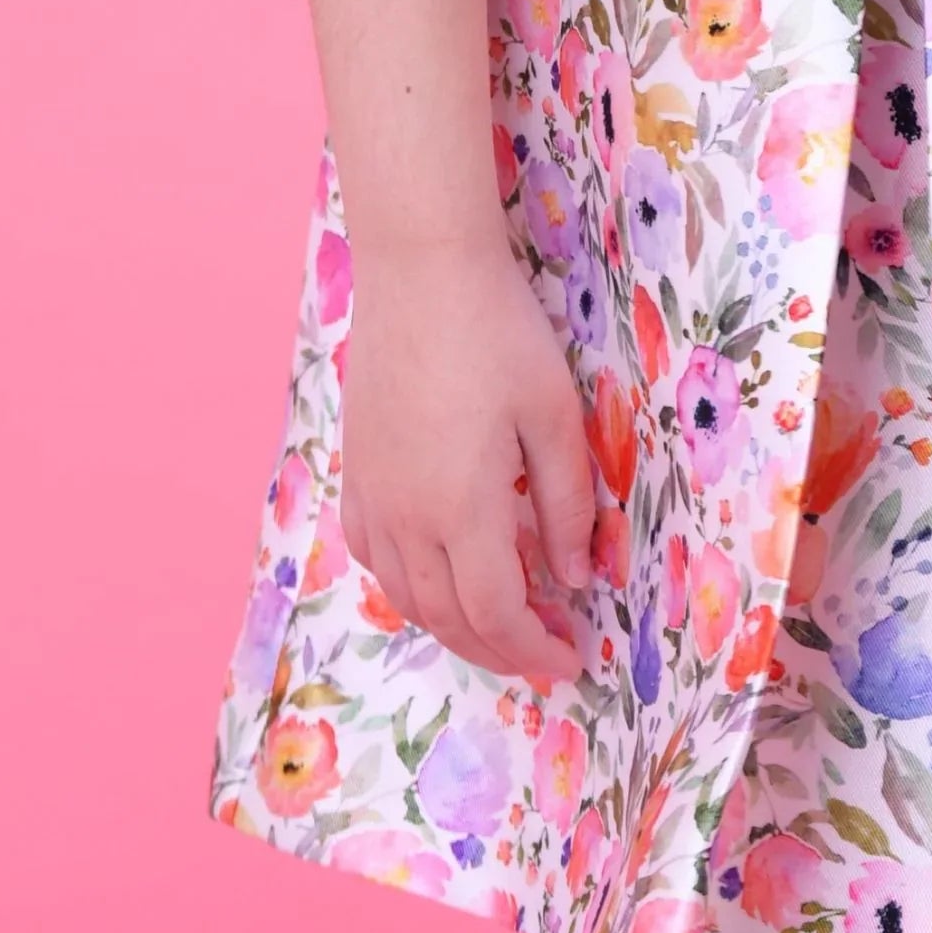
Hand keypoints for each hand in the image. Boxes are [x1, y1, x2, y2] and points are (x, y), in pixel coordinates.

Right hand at [338, 242, 597, 685]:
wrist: (419, 271)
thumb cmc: (499, 332)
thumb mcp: (555, 414)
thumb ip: (566, 503)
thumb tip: (574, 578)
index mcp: (464, 509)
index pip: (496, 614)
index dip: (533, 650)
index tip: (572, 661)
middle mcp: (408, 517)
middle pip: (448, 619)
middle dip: (499, 650)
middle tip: (545, 652)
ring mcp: (374, 495)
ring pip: (406, 597)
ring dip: (453, 626)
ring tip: (501, 624)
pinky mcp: (356, 470)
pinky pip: (375, 557)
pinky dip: (410, 588)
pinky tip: (439, 575)